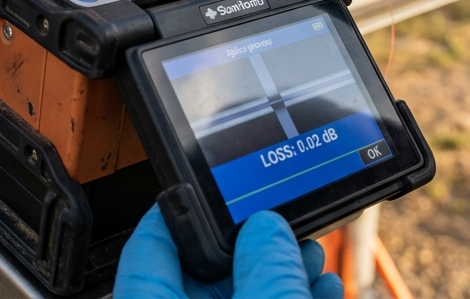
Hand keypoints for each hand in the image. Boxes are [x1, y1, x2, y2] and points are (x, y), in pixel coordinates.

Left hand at [113, 207, 343, 298]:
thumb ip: (266, 273)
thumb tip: (266, 229)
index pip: (149, 246)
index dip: (181, 207)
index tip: (206, 183)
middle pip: (203, 273)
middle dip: (253, 245)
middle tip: (284, 224)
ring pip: (239, 298)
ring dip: (279, 274)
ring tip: (312, 256)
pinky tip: (320, 289)